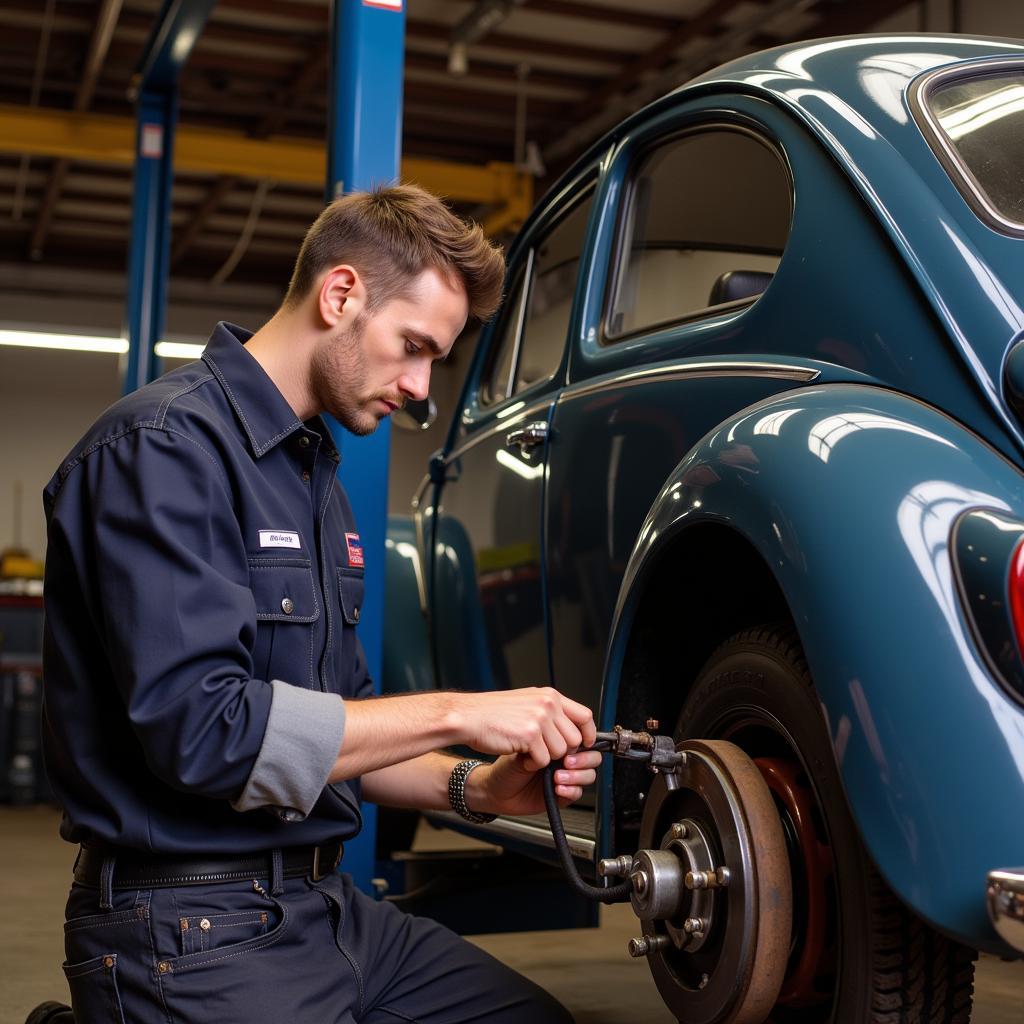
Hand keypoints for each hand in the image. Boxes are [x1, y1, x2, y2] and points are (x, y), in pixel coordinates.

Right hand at [450, 687, 596, 768]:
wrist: (467, 717)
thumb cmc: (491, 713)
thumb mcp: (525, 702)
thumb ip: (548, 711)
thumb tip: (569, 727)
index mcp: (549, 695)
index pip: (584, 715)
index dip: (588, 734)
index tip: (585, 745)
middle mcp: (548, 704)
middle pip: (574, 739)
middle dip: (562, 751)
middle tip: (543, 752)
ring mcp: (540, 718)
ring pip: (561, 752)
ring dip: (546, 757)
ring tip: (528, 751)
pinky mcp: (530, 735)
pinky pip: (544, 760)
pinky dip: (533, 764)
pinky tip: (521, 756)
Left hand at [467, 749, 603, 817]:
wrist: (495, 788)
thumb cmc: (506, 764)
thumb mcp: (525, 744)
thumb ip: (545, 738)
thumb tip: (564, 737)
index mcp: (558, 739)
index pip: (585, 734)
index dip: (588, 736)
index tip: (582, 741)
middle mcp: (565, 757)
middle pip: (593, 755)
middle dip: (583, 758)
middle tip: (567, 760)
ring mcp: (565, 775)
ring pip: (589, 774)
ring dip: (577, 775)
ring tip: (558, 776)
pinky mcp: (562, 794)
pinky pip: (577, 792)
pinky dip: (570, 789)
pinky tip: (557, 787)